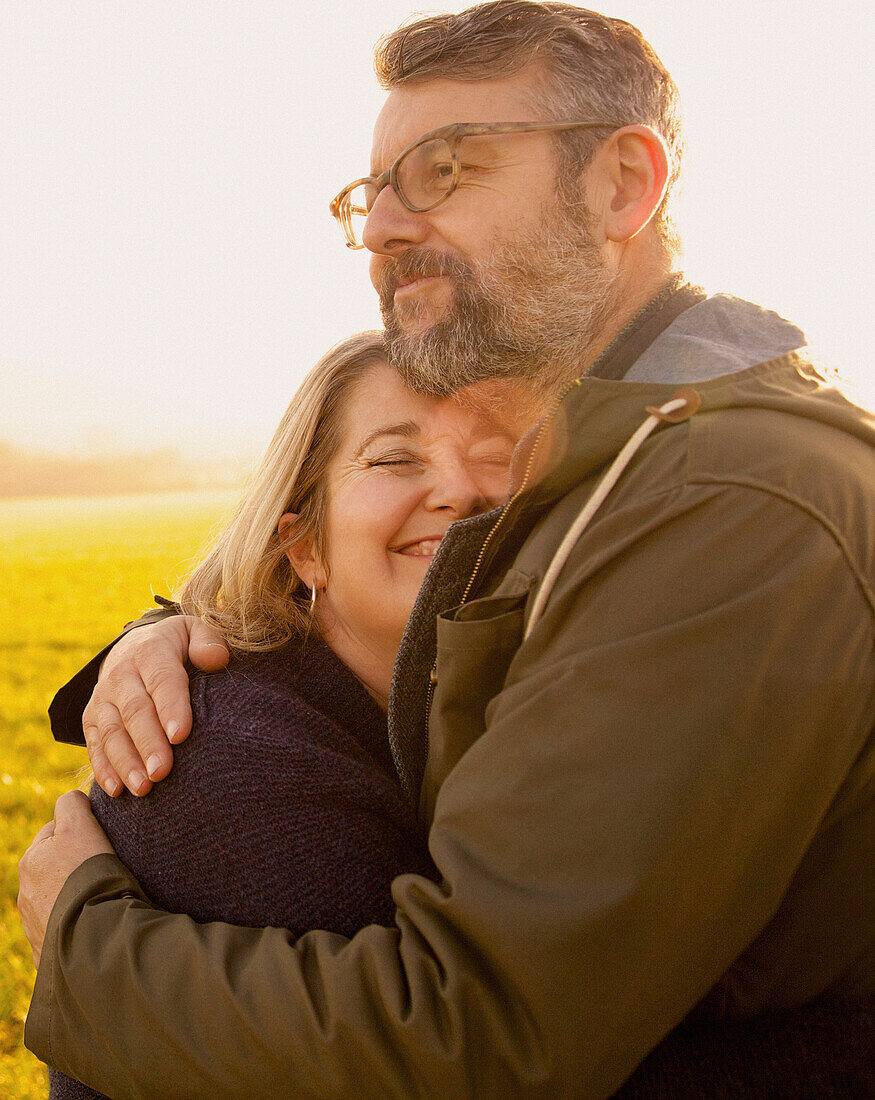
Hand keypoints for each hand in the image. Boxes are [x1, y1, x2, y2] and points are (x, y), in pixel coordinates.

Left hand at [18, 791, 115, 967]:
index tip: (100, 842)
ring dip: (75, 896)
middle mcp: (25, 894)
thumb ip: (72, 804)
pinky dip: (78, 924)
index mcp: (30, 861)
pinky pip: (65, 930)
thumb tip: (72, 800)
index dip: (80, 833)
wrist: (95, 933)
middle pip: (55, 868)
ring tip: (102, 898)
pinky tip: (96, 922)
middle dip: (74, 867)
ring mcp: (34, 926)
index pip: (54, 833)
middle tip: (103, 870)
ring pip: (59, 899)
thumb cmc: (89, 874)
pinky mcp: (47, 952)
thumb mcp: (81, 826)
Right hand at [83, 615, 228, 796]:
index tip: (181, 735)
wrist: (133, 646)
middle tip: (162, 772)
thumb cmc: (177, 646)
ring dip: (125, 762)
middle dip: (148, 743)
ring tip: (143, 788)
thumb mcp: (193, 631)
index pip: (162, 680)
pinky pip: (94, 744)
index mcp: (150, 651)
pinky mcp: (91, 718)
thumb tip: (216, 659)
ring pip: (111, 732)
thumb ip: (208, 641)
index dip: (170, 707)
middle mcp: (121, 674)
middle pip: (135, 711)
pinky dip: (103, 768)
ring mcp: (103, 698)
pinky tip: (117, 790)